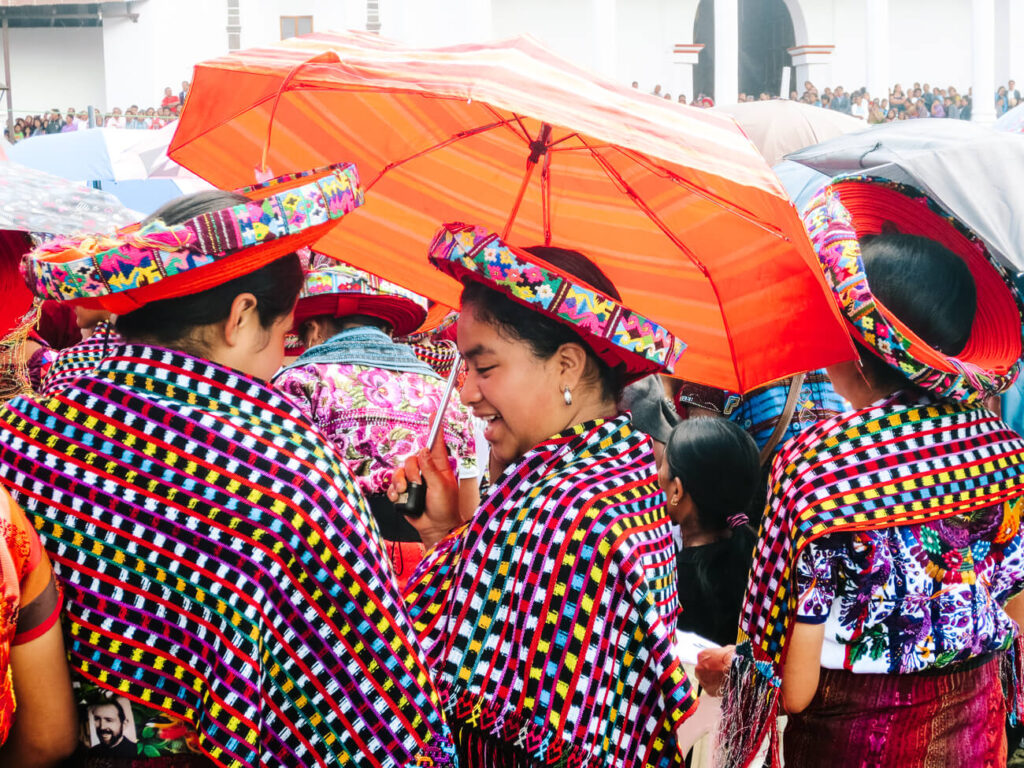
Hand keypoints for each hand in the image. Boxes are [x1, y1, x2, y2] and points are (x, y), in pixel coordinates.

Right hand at [387, 427, 459, 550]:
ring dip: (403, 484)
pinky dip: (396, 492)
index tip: (434, 413)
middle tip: (420, 484)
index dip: (435, 428)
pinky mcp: (404, 490)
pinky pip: (393, 485)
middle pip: (412, 458)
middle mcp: (426, 470)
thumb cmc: (444, 508)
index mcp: (439, 466)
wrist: (434, 527)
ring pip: (400, 471)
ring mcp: (414, 480)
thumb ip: (431, 469)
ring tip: (412, 494)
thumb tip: (423, 451)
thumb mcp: (441, 487)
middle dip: (413, 472)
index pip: (436, 442)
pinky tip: (404, 498)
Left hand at [695, 645, 735, 695]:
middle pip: (701, 670)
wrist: (740, 672)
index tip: (716, 663)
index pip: (703, 658)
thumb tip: (722, 656)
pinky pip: (711, 689)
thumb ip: (719, 654)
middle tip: (719, 672)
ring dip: (711, 680)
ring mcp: (703, 680)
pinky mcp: (709, 691)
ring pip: (705, 680)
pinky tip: (724, 686)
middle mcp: (699, 668)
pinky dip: (716, 688)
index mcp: (702, 655)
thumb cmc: (735, 659)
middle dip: (709, 671)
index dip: (711, 661)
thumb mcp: (726, 650)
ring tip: (723, 679)